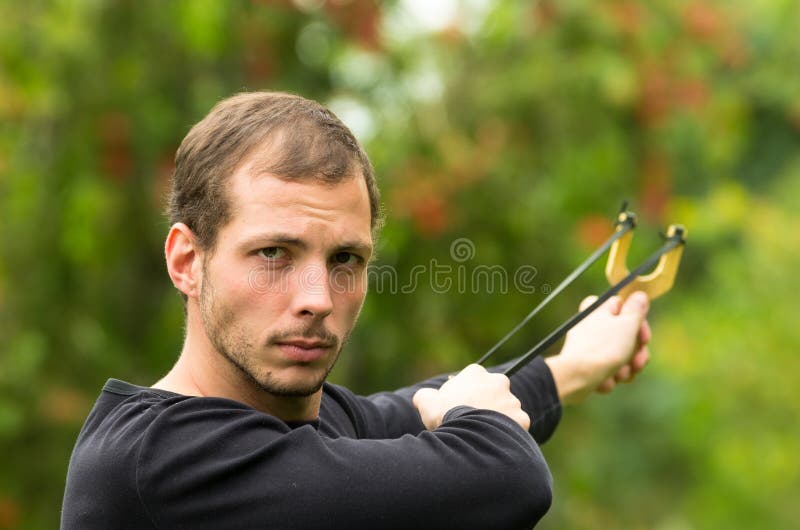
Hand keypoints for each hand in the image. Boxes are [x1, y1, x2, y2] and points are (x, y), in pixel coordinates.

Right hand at [413, 364, 529, 430]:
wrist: (465, 435)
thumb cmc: (444, 415)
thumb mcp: (426, 402)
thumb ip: (425, 396)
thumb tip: (422, 397)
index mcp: (476, 372)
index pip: (474, 380)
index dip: (466, 395)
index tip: (460, 407)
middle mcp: (498, 381)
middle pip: (494, 393)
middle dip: (487, 405)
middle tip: (474, 422)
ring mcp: (512, 399)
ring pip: (507, 410)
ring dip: (499, 419)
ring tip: (485, 436)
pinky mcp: (521, 418)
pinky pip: (517, 426)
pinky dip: (509, 433)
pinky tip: (496, 441)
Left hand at [545, 291, 650, 404]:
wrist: (576, 378)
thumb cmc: (603, 349)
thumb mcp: (627, 325)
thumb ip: (636, 310)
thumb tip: (639, 294)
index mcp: (598, 310)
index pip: (621, 305)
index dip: (637, 321)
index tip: (643, 336)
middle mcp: (591, 326)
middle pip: (623, 334)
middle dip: (636, 352)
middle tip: (637, 362)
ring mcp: (588, 346)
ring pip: (618, 355)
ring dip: (625, 367)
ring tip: (620, 374)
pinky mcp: (586, 365)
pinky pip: (607, 370)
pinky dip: (610, 377)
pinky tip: (606, 381)